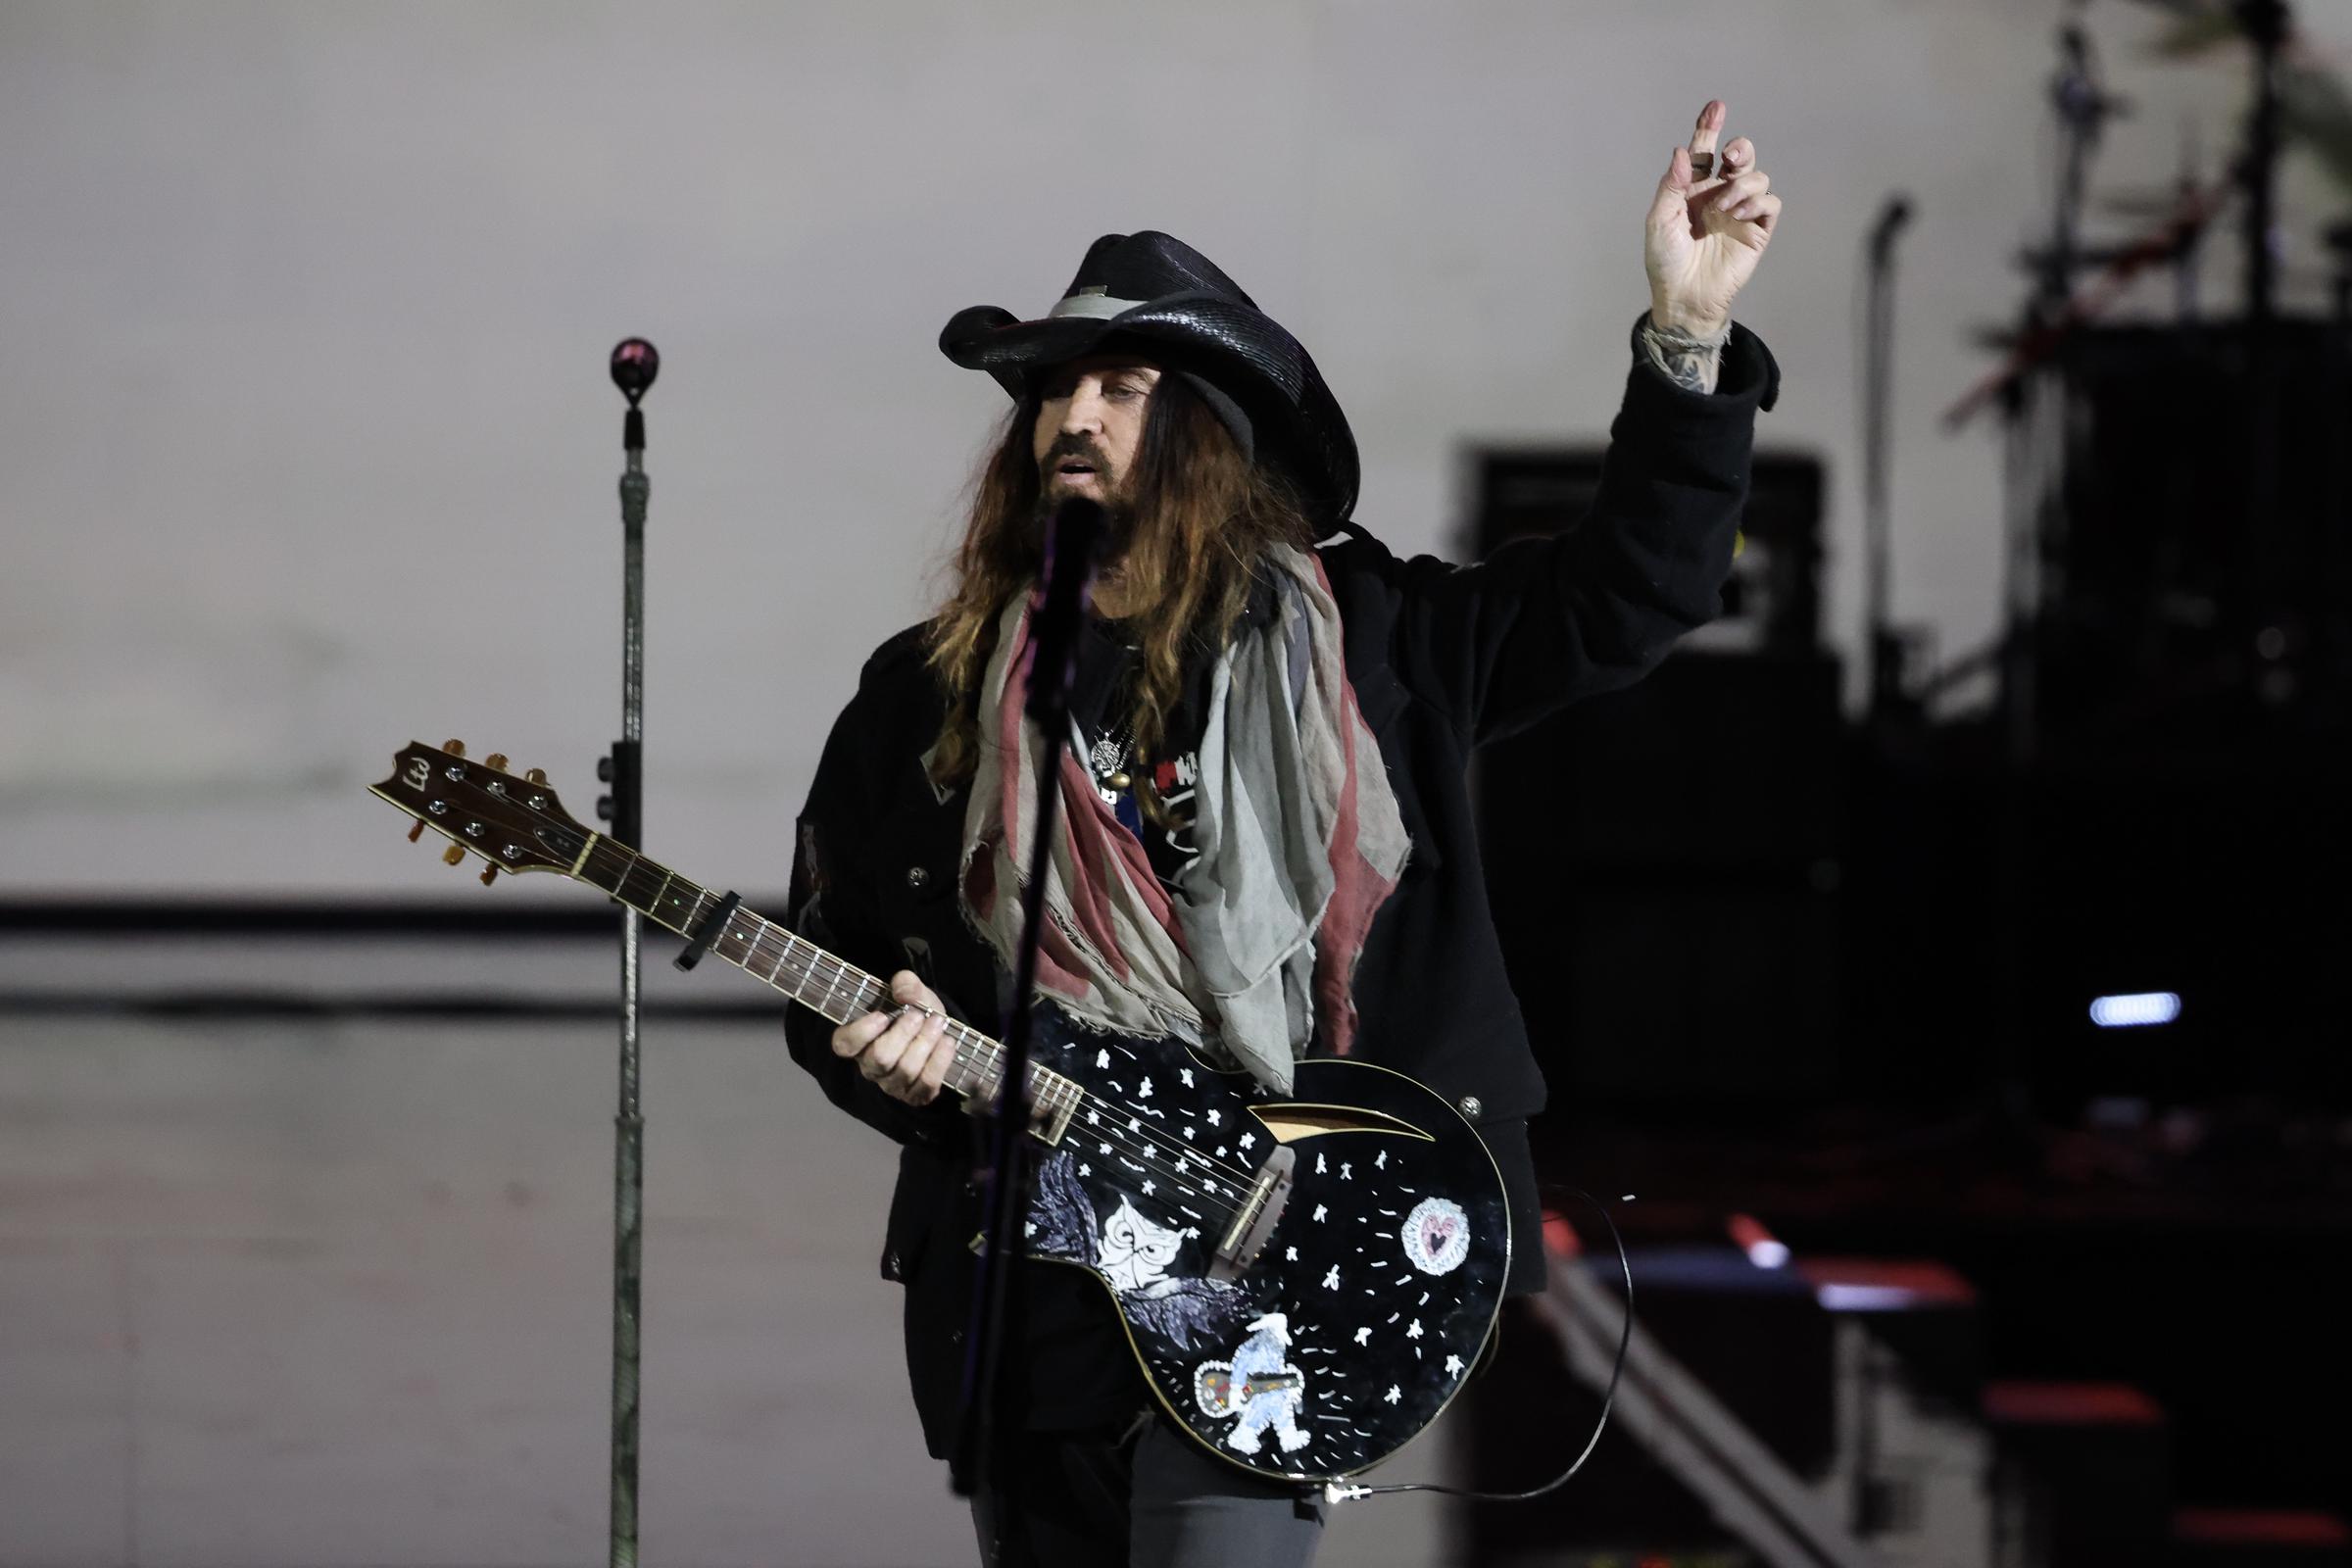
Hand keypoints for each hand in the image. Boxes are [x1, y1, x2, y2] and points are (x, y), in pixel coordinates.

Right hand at [832, 970, 956, 1106]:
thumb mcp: (911, 991)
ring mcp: (892, 1084)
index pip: (844, 1044)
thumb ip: (905, 983)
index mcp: (859, 1041)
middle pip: (880, 1058)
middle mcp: (871, 1067)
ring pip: (905, 1070)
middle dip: (903, 1034)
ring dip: (925, 1043)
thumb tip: (904, 992)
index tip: (882, 1016)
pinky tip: (947, 1042)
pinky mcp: (915, 1095)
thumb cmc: (914, 1011)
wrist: (937, 1031)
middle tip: (918, 1015)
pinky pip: (926, 1084)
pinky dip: (939, 1061)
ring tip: (938, 1022)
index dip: (861, 1032)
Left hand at [1644, 99, 1781, 336]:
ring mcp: (1740, 211)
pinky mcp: (1757, 230)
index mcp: (1694, 188)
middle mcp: (1719, 194)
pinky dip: (1757, 202)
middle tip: (1730, 156)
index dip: (1710, 127)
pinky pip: (1770, 203)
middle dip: (1740, 148)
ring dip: (1742, 184)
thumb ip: (1671, 186)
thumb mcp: (1659, 220)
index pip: (1706, 151)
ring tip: (1723, 207)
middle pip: (1740, 156)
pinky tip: (1736, 214)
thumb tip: (1683, 152)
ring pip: (1757, 177)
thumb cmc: (1665, 260)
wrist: (1682, 296)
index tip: (1716, 106)